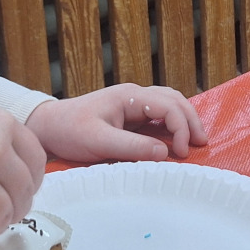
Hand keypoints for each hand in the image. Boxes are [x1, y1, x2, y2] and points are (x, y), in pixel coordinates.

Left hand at [26, 83, 207, 163]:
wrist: (48, 127)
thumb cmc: (69, 131)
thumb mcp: (99, 142)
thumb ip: (132, 147)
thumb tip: (164, 153)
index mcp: (129, 96)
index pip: (168, 105)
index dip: (181, 127)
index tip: (181, 152)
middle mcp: (135, 95)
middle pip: (174, 100)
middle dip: (191, 120)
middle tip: (201, 144)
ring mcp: (133, 104)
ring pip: (170, 103)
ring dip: (184, 119)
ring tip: (194, 140)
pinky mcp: (130, 115)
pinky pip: (159, 114)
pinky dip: (173, 124)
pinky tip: (177, 138)